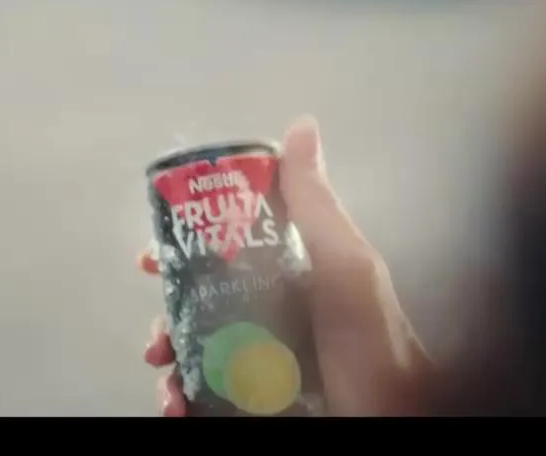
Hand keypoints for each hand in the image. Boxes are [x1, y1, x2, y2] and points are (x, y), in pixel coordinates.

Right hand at [138, 115, 433, 415]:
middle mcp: (276, 315)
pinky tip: (179, 408)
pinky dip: (184, 401)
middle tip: (156, 339)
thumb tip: (301, 125)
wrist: (397, 419)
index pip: (224, 249)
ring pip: (198, 354)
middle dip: (167, 319)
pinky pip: (209, 395)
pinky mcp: (262, 400)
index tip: (148, 258)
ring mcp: (268, 363)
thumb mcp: (346, 268)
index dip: (180, 249)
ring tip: (168, 385)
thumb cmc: (375, 347)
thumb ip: (317, 205)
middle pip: (200, 304)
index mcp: (291, 275)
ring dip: (170, 366)